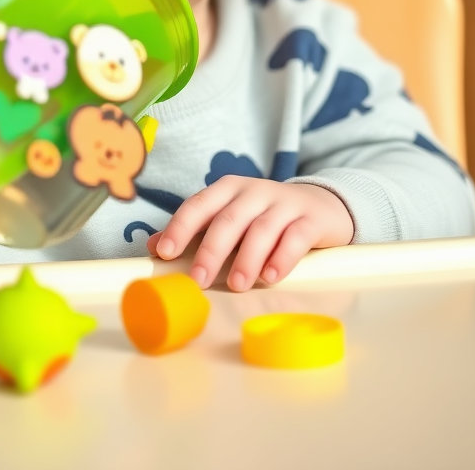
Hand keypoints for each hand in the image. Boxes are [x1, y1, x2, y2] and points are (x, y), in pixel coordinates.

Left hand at [146, 177, 354, 290]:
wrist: (322, 206)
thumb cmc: (264, 217)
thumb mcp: (230, 217)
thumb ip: (195, 231)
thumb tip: (153, 247)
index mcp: (228, 189)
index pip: (198, 205)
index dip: (180, 227)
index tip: (165, 252)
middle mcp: (254, 191)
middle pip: (228, 219)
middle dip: (211, 250)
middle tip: (199, 280)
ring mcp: (284, 203)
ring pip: (262, 229)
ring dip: (247, 258)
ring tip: (238, 285)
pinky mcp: (311, 219)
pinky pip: (295, 237)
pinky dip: (282, 257)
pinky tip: (271, 276)